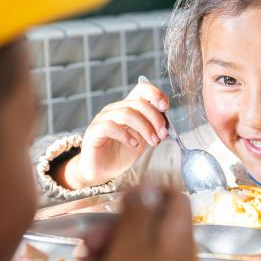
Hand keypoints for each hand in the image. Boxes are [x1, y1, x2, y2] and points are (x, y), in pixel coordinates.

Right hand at [56, 81, 170, 189]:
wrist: (103, 171)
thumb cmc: (122, 153)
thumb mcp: (144, 139)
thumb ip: (153, 128)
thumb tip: (167, 122)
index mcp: (128, 107)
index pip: (141, 89)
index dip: (155, 94)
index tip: (166, 107)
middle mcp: (115, 109)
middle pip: (138, 103)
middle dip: (155, 119)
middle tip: (163, 135)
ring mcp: (103, 118)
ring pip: (126, 113)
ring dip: (145, 128)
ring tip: (153, 142)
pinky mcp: (94, 131)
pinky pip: (110, 126)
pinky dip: (125, 135)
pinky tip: (133, 144)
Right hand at [94, 184, 196, 260]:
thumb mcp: (130, 247)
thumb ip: (138, 212)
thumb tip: (147, 185)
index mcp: (179, 238)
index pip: (175, 198)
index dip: (148, 192)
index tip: (118, 198)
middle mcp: (178, 256)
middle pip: (147, 227)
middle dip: (113, 229)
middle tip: (88, 241)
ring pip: (134, 252)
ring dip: (105, 254)